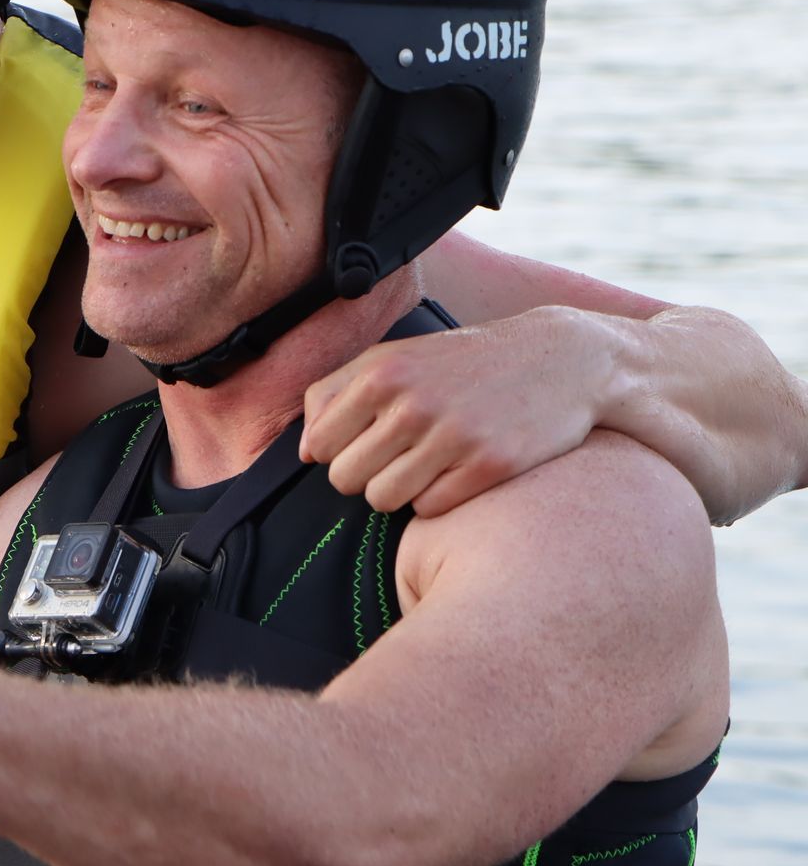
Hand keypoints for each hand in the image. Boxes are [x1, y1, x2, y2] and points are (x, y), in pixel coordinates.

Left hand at [300, 306, 609, 516]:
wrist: (561, 360)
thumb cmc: (461, 363)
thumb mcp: (393, 357)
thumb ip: (334, 393)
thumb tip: (304, 452)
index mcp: (380, 374)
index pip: (318, 446)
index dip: (334, 451)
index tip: (360, 442)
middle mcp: (412, 404)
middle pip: (346, 479)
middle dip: (364, 474)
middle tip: (395, 456)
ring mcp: (453, 436)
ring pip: (383, 500)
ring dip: (398, 490)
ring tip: (423, 464)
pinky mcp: (489, 466)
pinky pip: (430, 509)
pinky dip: (437, 498)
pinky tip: (456, 470)